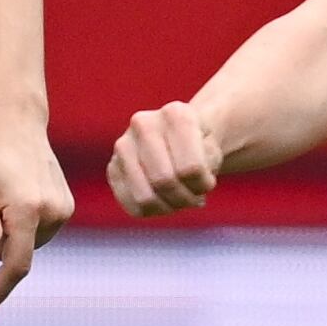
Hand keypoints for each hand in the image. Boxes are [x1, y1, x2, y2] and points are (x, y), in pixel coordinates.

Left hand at [0, 118, 71, 317]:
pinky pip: (39, 231)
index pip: (14, 264)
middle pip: (18, 253)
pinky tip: (18, 195)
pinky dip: (25, 224)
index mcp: (26, 209)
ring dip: (13, 233)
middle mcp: (51, 212)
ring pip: (29, 243)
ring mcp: (63, 210)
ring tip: (3, 196)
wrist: (16, 124)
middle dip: (0, 243)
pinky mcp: (66, 207)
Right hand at [107, 102, 221, 219]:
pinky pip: (132, 205)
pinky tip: (164, 200)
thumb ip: (207, 166)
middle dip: (184, 199)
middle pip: (164, 181)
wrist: (179, 140)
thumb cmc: (200, 147)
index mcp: (175, 114)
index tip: (208, 181)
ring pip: (145, 197)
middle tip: (194, 197)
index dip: (203, 185)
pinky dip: (153, 211)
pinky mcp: (113, 168)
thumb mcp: (214, 153)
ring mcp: (123, 145)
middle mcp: (143, 123)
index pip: (190, 168)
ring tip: (179, 199)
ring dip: (169, 207)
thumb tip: (190, 186)